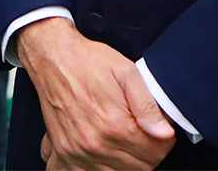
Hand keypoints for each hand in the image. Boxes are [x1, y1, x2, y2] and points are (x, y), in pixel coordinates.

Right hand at [18, 17, 174, 170]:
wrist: (53, 57)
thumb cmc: (89, 62)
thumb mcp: (127, 72)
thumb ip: (148, 105)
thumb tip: (164, 133)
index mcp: (114, 125)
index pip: (154, 154)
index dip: (163, 142)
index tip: (158, 130)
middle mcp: (95, 144)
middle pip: (137, 169)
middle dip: (146, 152)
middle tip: (141, 133)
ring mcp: (76, 151)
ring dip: (124, 162)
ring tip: (121, 140)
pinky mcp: (62, 151)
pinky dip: (90, 169)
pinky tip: (97, 155)